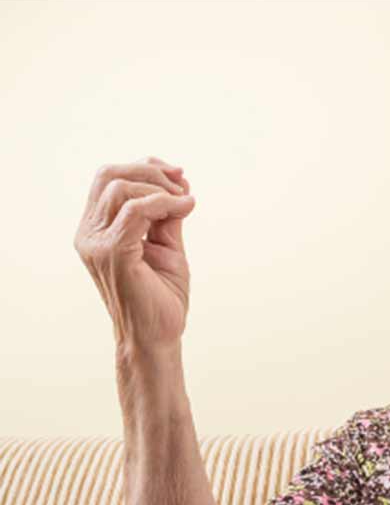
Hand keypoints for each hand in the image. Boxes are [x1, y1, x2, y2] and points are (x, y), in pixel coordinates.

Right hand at [74, 156, 195, 349]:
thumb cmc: (161, 297)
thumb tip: (179, 185)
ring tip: (185, 202)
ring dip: (159, 188)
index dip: (145, 167)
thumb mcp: (167, 246)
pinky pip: (134, 211)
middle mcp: (89, 233)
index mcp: (97, 229)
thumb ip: (166, 216)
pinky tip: (185, 208)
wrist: (158, 336)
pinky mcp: (112, 254)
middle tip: (182, 186)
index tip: (180, 176)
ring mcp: (96, 243)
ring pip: (120, 188)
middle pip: (109, 175)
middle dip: (150, 170)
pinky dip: (163, 203)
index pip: (109, 179)